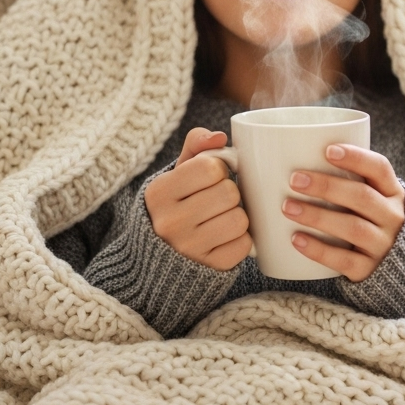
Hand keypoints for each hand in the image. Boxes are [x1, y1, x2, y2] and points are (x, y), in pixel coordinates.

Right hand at [143, 127, 251, 270]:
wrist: (160, 259)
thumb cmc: (176, 205)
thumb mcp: (177, 174)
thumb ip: (196, 146)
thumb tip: (220, 137)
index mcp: (159, 192)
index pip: (210, 168)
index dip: (218, 170)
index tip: (210, 179)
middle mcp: (170, 222)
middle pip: (228, 193)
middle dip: (229, 194)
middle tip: (216, 201)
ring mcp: (189, 248)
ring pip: (239, 219)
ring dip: (237, 216)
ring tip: (220, 219)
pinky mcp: (209, 268)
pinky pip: (244, 244)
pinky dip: (240, 239)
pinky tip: (223, 238)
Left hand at [282, 144, 404, 281]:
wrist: (396, 268)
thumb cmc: (370, 221)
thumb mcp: (374, 199)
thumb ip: (350, 181)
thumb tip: (298, 154)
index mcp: (393, 193)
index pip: (380, 168)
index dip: (356, 158)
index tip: (328, 150)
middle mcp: (393, 217)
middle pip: (362, 197)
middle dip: (327, 186)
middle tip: (295, 179)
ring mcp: (383, 245)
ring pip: (353, 228)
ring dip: (318, 216)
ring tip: (288, 207)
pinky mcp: (369, 270)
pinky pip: (344, 260)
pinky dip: (318, 249)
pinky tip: (296, 239)